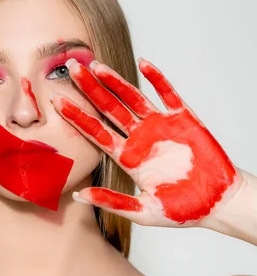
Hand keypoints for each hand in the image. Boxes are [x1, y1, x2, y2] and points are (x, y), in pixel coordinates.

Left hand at [50, 57, 243, 228]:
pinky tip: (143, 64)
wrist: (218, 204)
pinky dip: (157, 79)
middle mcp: (139, 138)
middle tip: (71, 69)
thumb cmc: (182, 210)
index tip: (56, 102)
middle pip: (108, 109)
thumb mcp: (143, 211)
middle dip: (90, 89)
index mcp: (127, 157)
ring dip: (116, 81)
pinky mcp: (183, 119)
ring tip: (97, 65)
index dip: (77, 117)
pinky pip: (168, 94)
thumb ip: (112, 201)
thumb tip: (79, 196)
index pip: (95, 132)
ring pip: (133, 97)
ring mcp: (160, 126)